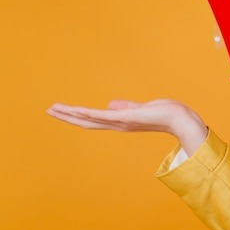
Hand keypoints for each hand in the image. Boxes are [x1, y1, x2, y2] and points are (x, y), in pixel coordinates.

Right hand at [47, 99, 207, 154]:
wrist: (180, 119)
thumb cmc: (166, 114)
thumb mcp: (142, 108)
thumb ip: (126, 107)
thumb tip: (110, 105)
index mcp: (121, 122)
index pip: (95, 120)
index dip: (78, 116)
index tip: (63, 111)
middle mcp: (119, 125)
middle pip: (87, 122)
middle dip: (67, 117)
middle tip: (49, 110)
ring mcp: (121, 122)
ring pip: (90, 119)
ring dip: (71, 114)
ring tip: (54, 109)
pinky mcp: (126, 118)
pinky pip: (102, 116)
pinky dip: (87, 113)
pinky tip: (74, 109)